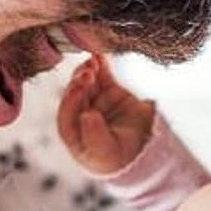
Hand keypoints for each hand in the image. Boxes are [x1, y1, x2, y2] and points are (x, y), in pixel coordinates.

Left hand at [57, 54, 154, 173]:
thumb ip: (94, 135)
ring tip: (93, 62)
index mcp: (72, 133)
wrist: (145, 148)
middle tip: (88, 73)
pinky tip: (99, 54)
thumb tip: (86, 115)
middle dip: (79, 83)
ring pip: (86, 83)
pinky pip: (102, 75)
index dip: (71, 101)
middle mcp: (79, 114)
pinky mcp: (107, 89)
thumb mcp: (106, 152)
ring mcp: (93, 100)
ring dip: (87, 71)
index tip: (78, 89)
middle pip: (75, 96)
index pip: (66, 115)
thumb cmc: (119, 157)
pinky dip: (100, 64)